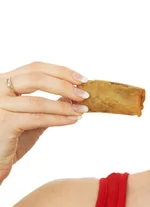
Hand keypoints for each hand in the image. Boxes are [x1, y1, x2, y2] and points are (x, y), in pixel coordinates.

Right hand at [0, 62, 89, 182]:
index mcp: (3, 82)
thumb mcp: (31, 116)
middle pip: (36, 77)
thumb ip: (47, 105)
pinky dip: (58, 119)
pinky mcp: (4, 123)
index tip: (82, 79)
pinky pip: (37, 118)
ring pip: (38, 101)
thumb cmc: (9, 139)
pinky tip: (72, 120)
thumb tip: (72, 95)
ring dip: (64, 106)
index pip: (35, 68)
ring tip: (82, 110)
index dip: (60, 71)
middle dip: (64, 85)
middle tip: (84, 94)